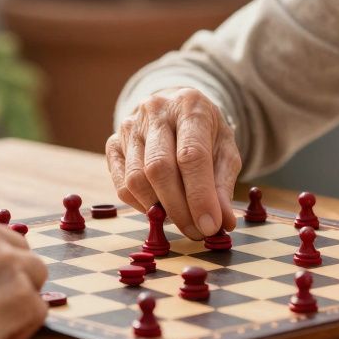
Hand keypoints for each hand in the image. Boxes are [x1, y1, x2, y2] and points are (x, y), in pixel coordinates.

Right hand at [105, 87, 240, 239]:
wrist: (176, 109)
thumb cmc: (205, 133)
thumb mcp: (225, 151)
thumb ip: (223, 185)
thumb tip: (223, 222)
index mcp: (190, 106)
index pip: (191, 155)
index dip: (200, 196)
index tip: (210, 227)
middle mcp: (155, 111)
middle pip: (159, 169)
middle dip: (179, 209)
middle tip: (197, 232)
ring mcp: (130, 127)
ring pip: (136, 179)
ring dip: (158, 210)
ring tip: (181, 221)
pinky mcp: (113, 143)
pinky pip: (122, 185)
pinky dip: (141, 205)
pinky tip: (160, 209)